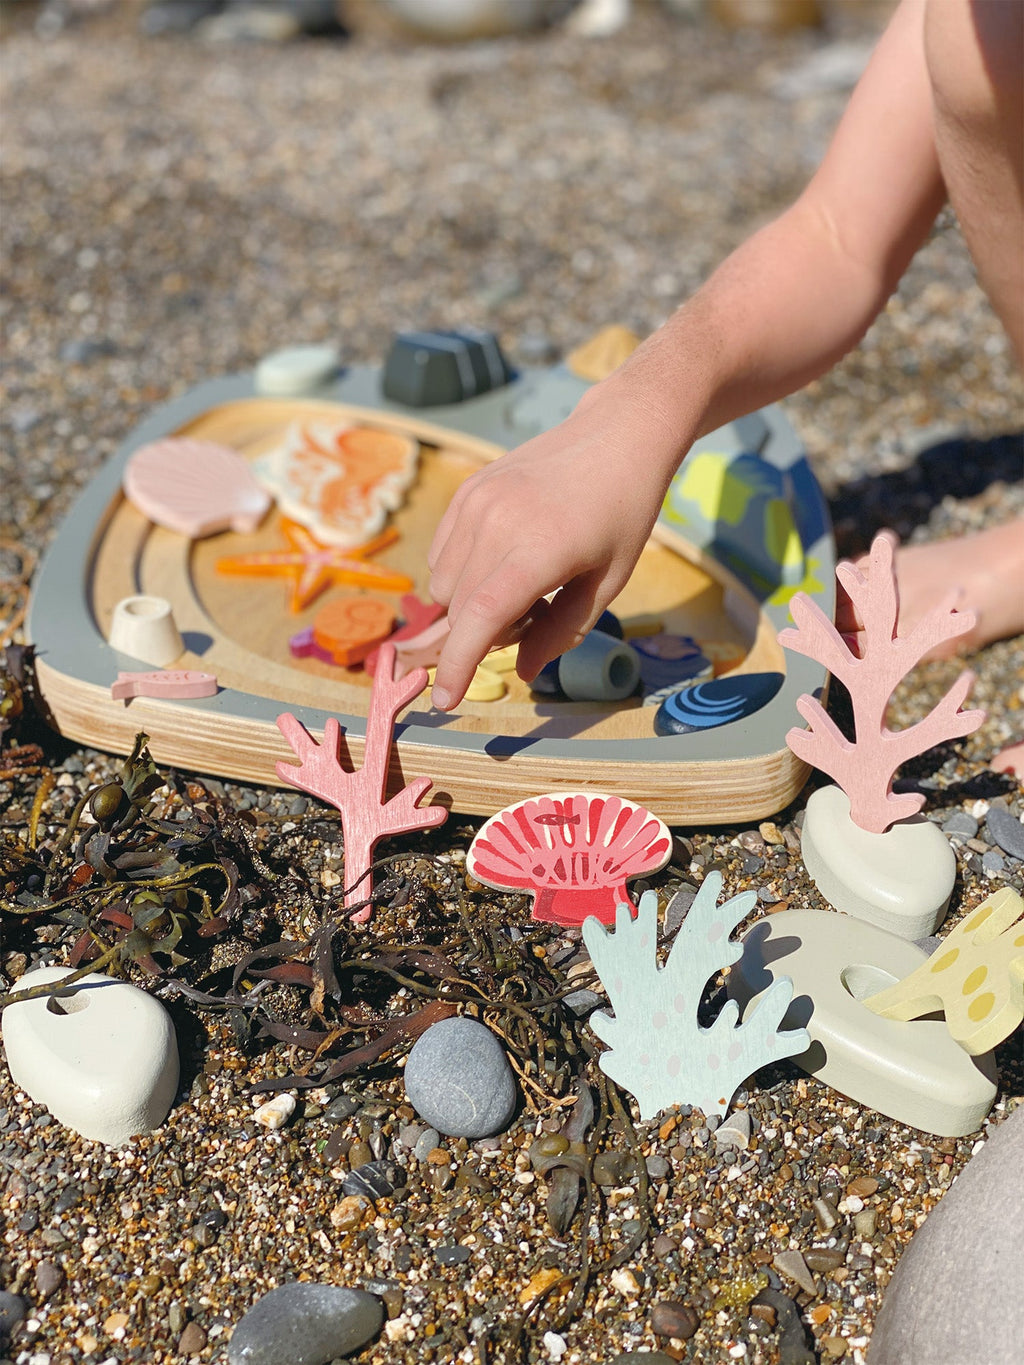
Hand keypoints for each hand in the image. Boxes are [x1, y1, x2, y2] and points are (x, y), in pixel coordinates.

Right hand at [427, 380, 682, 708]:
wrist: (617, 435)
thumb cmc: (623, 514)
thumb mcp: (608, 583)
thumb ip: (562, 632)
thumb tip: (522, 670)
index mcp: (537, 553)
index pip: (478, 620)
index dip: (457, 667)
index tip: (445, 702)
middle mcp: (496, 525)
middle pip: (458, 608)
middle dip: (481, 632)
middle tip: (534, 615)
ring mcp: (476, 504)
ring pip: (442, 584)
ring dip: (468, 604)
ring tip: (521, 584)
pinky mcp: (467, 491)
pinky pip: (441, 553)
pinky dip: (460, 573)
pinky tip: (503, 560)